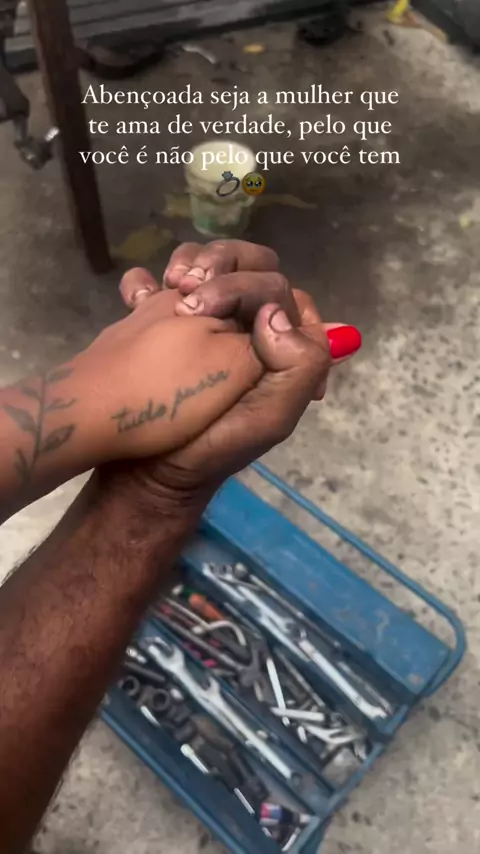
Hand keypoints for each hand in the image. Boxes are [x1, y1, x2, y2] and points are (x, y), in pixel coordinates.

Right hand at [105, 241, 360, 507]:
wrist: (148, 470)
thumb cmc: (214, 447)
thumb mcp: (272, 418)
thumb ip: (298, 365)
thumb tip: (274, 314)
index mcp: (284, 348)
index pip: (282, 291)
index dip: (252, 286)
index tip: (211, 304)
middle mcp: (251, 331)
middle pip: (248, 268)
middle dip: (219, 265)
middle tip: (184, 287)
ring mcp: (209, 326)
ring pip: (210, 268)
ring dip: (190, 263)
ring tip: (169, 285)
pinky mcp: (166, 328)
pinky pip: (161, 289)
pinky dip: (148, 283)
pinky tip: (140, 293)